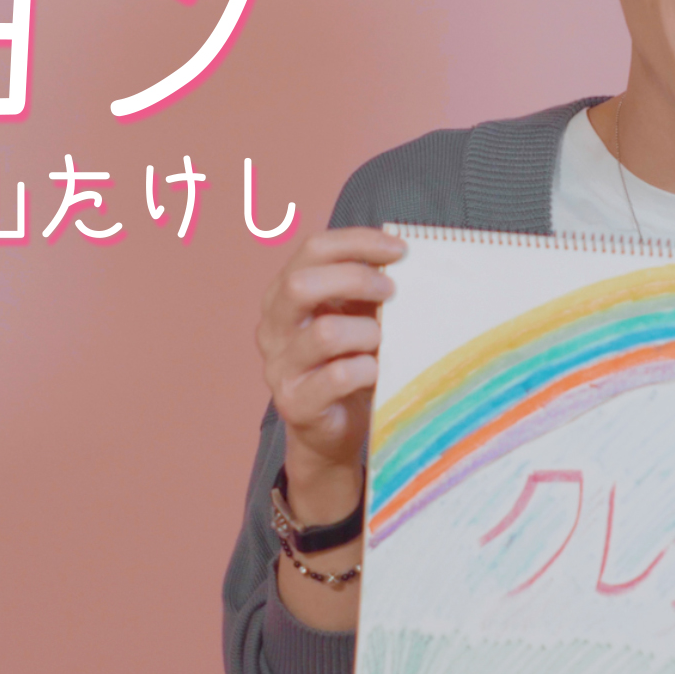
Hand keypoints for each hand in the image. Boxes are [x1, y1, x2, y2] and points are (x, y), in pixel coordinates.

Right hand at [257, 227, 405, 518]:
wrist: (331, 432)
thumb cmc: (348, 363)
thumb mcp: (353, 316)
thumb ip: (363, 286)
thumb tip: (402, 254)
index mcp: (283, 295)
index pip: (312, 249)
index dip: (357, 242)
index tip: (399, 249)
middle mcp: (272, 328)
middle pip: (302, 284)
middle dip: (356, 279)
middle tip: (392, 291)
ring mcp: (280, 367)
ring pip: (325, 333)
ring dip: (368, 332)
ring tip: (383, 341)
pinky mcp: (296, 404)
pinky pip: (339, 376)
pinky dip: (368, 369)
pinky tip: (378, 372)